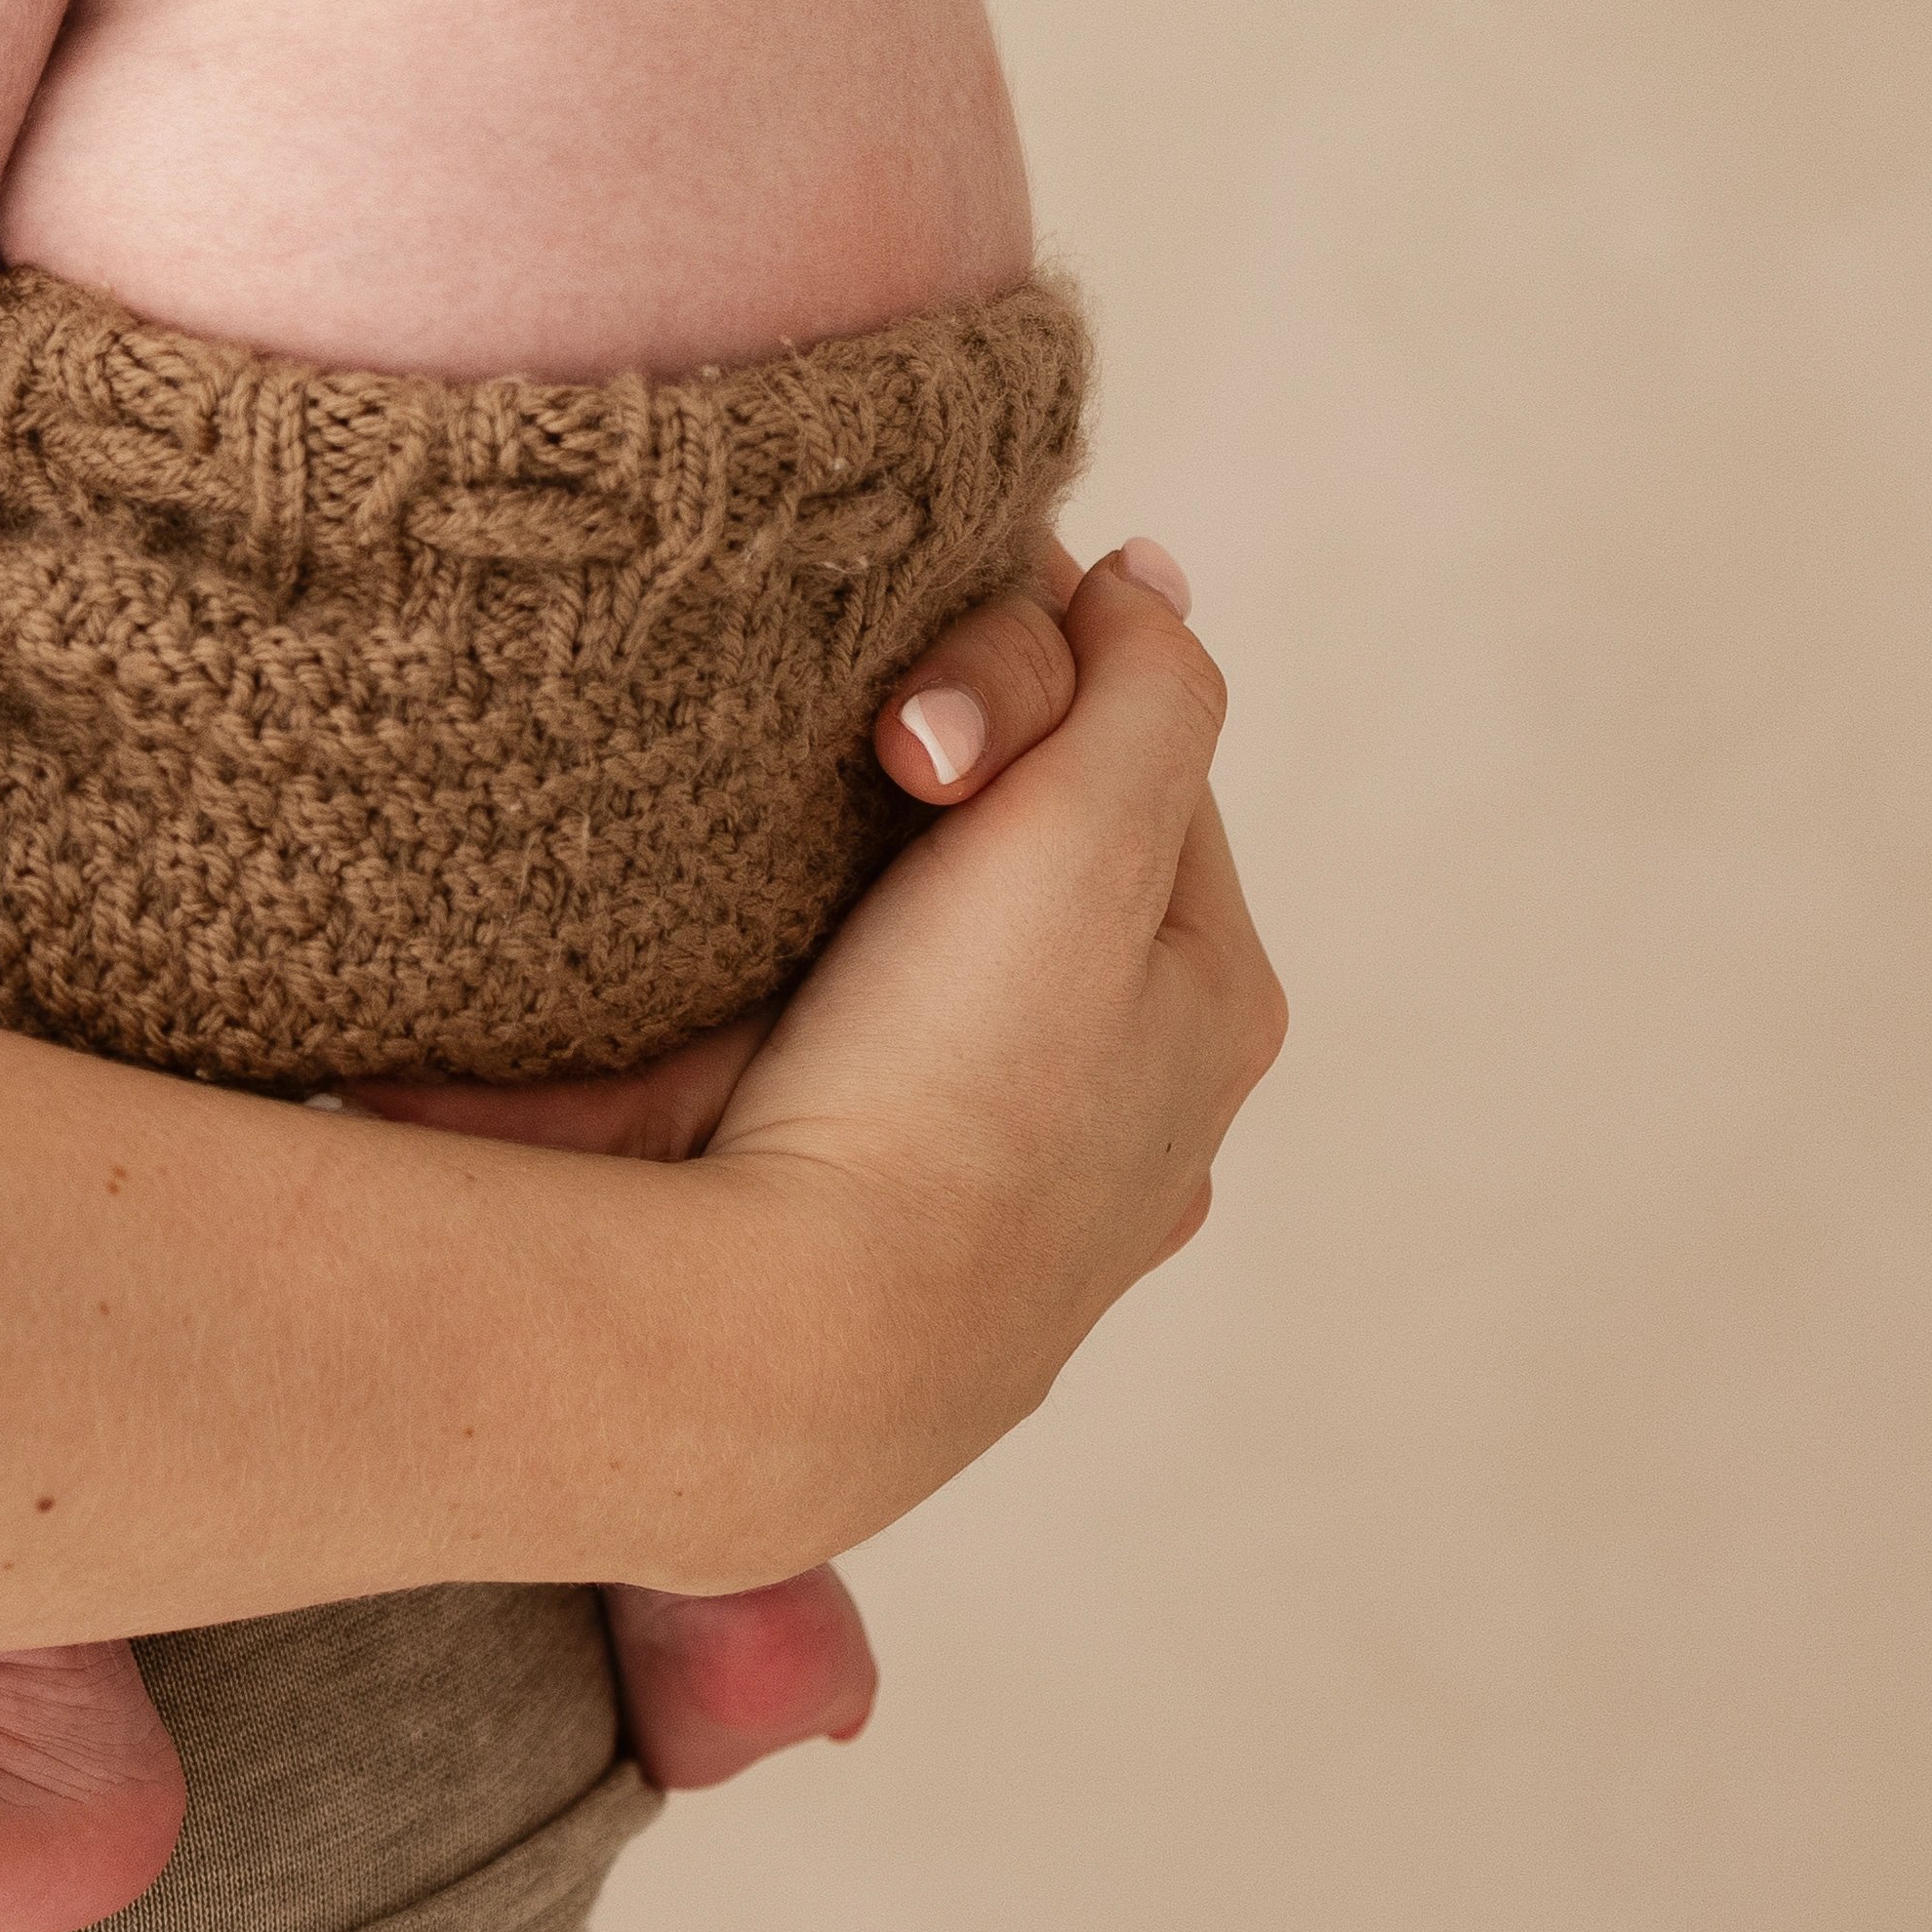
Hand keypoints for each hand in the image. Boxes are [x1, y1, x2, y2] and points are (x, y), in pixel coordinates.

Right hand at [337, 523, 1135, 1163]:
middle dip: (945, 761)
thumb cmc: (949, 1095)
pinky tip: (724, 924)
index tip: (921, 651)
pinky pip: (814, 1017)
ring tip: (788, 809)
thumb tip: (1145, 581)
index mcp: (1207, 1012)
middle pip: (1032, 834)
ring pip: (914, 924)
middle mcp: (1119, 1104)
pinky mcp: (842, 1201)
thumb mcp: (1087, 844)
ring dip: (844, 851)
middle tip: (866, 745)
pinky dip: (766, 952)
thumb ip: (1144, 692)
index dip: (1036, 666)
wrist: (778, 1350)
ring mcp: (980, 1168)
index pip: (1137, 753)